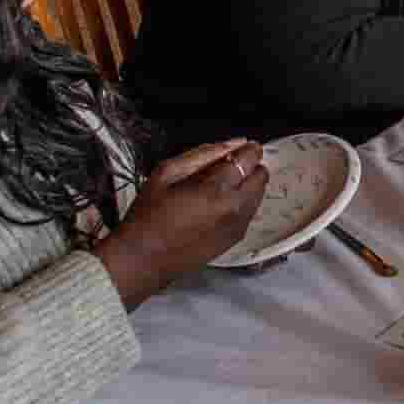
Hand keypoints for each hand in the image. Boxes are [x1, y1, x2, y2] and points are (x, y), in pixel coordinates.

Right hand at [91, 140, 267, 309]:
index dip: (248, 149)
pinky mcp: (235, 240)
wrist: (143, 259)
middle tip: (227, 167)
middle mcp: (234, 209)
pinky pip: (250, 212)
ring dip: (247, 185)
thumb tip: (233, 143)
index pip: (250, 159)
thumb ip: (203, 154)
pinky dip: (241, 203)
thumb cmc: (148, 216)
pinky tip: (217, 205)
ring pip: (259, 195)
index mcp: (216, 190)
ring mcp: (237, 227)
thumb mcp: (166, 173)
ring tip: (218, 187)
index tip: (242, 147)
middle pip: (261, 176)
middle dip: (249, 167)